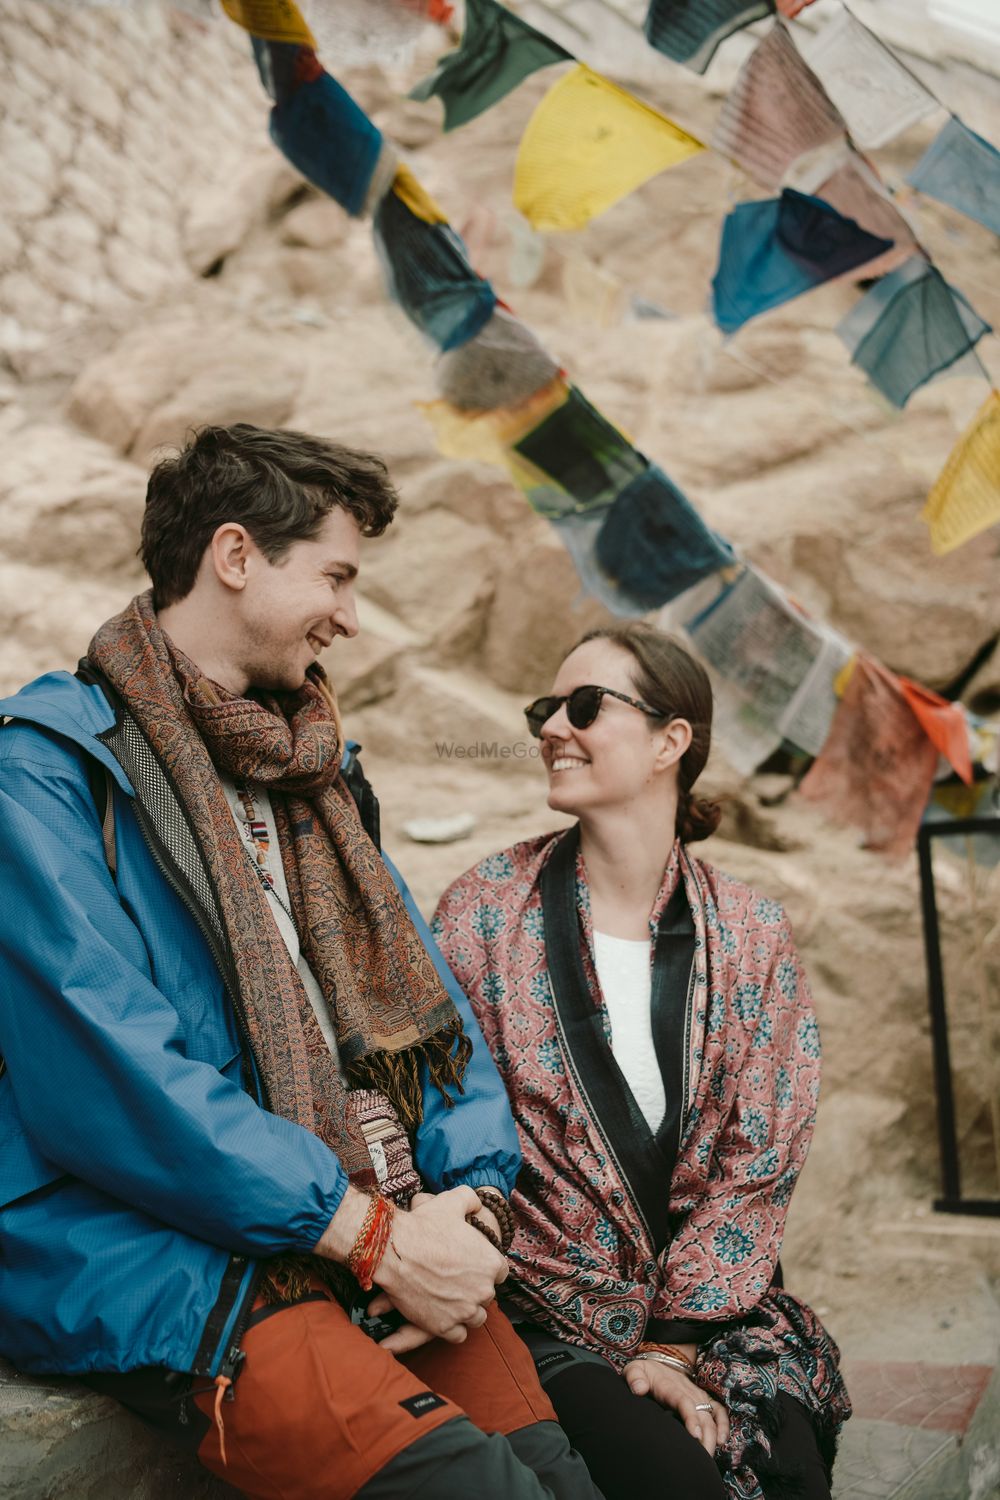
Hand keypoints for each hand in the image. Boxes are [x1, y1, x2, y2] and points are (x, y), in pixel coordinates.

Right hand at [365, 1187, 507, 1353]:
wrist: (395, 1250)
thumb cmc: (424, 1225)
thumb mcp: (454, 1200)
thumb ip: (471, 1200)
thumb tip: (477, 1204)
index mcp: (492, 1263)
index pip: (500, 1272)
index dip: (486, 1268)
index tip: (473, 1266)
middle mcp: (484, 1290)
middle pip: (487, 1295)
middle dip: (476, 1289)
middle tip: (458, 1282)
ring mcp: (465, 1311)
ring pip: (476, 1318)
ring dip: (467, 1311)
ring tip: (453, 1301)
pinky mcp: (445, 1327)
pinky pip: (459, 1335)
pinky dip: (453, 1328)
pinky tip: (444, 1316)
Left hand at [624, 1358, 729, 1454]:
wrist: (661, 1361)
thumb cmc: (645, 1371)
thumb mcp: (634, 1369)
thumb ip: (634, 1378)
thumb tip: (639, 1389)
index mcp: (671, 1388)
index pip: (684, 1402)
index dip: (691, 1418)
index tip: (695, 1436)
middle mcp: (689, 1392)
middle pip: (702, 1416)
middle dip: (705, 1438)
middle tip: (701, 1460)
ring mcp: (698, 1396)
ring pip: (711, 1418)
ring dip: (713, 1437)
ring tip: (708, 1458)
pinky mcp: (704, 1399)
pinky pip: (719, 1411)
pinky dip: (724, 1425)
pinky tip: (722, 1441)